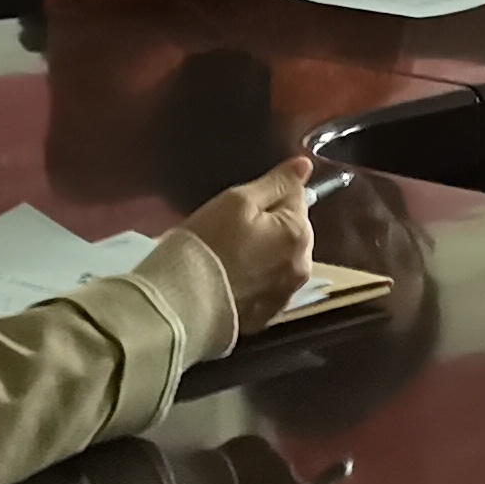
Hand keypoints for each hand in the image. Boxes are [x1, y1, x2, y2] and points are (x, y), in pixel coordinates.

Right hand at [180, 154, 315, 333]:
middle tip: (227, 234)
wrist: (180, 304)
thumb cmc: (207, 245)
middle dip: (266, 227)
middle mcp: (302, 267)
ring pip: (277, 259)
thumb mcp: (237, 201)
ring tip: (225, 259)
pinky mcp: (266, 317)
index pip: (294, 197)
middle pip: (289, 231)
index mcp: (300, 234)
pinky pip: (263, 287)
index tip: (237, 210)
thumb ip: (276, 182)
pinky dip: (251, 281)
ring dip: (260, 255)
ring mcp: (285, 295)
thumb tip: (304, 166)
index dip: (264, 197)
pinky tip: (227, 281)